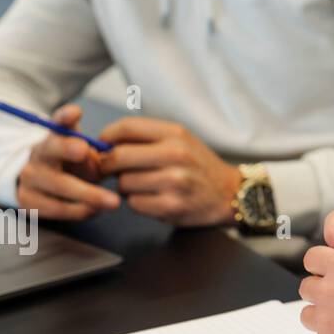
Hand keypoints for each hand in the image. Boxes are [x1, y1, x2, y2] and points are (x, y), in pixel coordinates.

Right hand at [17, 104, 120, 219]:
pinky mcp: (27, 202)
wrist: (44, 182)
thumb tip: (96, 153)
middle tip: (90, 157)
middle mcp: (38, 153)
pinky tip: (95, 210)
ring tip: (113, 202)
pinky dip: (79, 211)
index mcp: (55, 135)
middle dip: (70, 151)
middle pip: (52, 151)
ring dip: (88, 196)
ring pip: (58, 187)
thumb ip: (92, 148)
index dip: (65, 116)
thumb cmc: (73, 162)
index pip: (58, 121)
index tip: (75, 113)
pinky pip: (56, 209)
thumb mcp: (84, 149)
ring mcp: (29, 178)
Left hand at [97, 117, 241, 225]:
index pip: (127, 127)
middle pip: (118, 156)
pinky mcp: (171, 206)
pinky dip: (137, 202)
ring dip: (126, 186)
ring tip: (143, 185)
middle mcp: (175, 155)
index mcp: (176, 133)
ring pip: (124, 183)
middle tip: (112, 170)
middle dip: (108, 165)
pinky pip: (134, 203)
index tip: (103, 145)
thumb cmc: (199, 166)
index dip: (106, 137)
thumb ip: (147, 137)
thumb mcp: (181, 140)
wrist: (230, 193)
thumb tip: (104, 144)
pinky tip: (153, 198)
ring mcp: (174, 181)